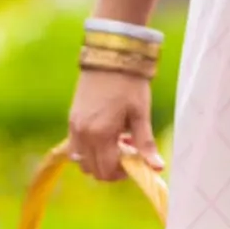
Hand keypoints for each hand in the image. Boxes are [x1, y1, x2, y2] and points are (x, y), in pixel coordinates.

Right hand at [67, 67, 164, 182]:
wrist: (111, 55)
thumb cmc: (129, 83)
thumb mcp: (141, 113)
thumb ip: (145, 143)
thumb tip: (157, 168)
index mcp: (101, 134)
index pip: (106, 171)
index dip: (121, 173)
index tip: (134, 162)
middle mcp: (83, 134)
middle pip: (92, 170)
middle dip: (110, 168)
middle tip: (127, 152)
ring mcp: (74, 126)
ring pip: (81, 160)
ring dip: (97, 159)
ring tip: (115, 143)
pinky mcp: (71, 118)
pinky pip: (75, 146)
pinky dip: (88, 149)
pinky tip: (104, 133)